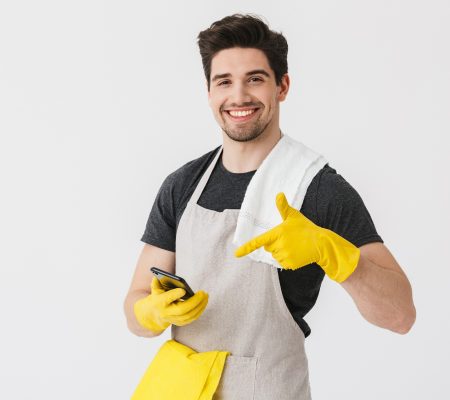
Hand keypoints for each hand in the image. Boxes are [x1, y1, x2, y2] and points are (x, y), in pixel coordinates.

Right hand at [134, 276, 208, 332]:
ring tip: (206, 296)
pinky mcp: (179, 323)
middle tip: (203, 293)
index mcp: (159, 303)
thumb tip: (159, 276)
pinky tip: (204, 303)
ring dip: (200, 306)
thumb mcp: (155, 290)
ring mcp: (173, 319)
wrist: (152, 315)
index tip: (183, 290)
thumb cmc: (157, 298)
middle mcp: (166, 313)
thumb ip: (156, 283)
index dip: (175, 295)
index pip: (167, 299)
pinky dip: (199, 311)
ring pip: (189, 315)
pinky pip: (191, 319)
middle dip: (194, 301)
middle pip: (182, 309)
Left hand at [234, 192, 359, 281]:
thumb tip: (279, 194)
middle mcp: (279, 245)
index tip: (236, 253)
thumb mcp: (294, 216)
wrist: (321, 243)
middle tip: (288, 238)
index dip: (246, 248)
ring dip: (281, 251)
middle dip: (274, 243)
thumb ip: (283, 207)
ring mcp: (284, 255)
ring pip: (275, 255)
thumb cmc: (306, 228)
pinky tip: (297, 253)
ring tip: (294, 246)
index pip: (258, 241)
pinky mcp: (290, 264)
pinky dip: (288, 259)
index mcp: (277, 233)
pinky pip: (283, 262)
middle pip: (268, 247)